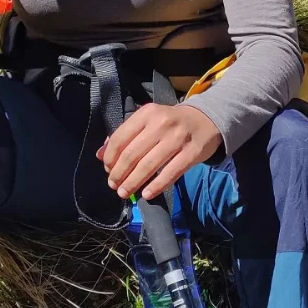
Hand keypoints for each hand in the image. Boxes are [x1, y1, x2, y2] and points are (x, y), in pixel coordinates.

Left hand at [99, 103, 222, 201]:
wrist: (206, 119)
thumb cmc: (171, 122)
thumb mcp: (148, 121)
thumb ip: (125, 135)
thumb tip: (100, 155)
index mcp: (147, 113)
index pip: (120, 138)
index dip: (110, 158)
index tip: (107, 170)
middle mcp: (161, 124)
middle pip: (132, 154)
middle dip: (119, 174)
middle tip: (114, 185)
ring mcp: (178, 138)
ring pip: (148, 166)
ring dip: (133, 182)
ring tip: (124, 192)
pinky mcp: (192, 153)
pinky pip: (170, 173)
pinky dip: (156, 186)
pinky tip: (146, 194)